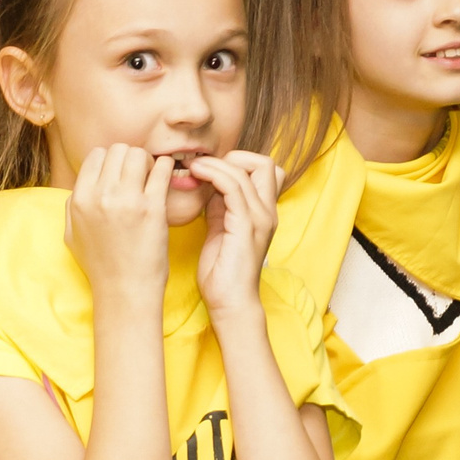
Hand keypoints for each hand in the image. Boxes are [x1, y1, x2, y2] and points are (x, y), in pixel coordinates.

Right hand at [64, 143, 171, 307]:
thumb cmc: (100, 265)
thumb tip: (83, 184)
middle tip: (139, 177)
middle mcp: (100, 196)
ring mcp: (127, 201)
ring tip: (152, 180)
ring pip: (139, 154)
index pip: (96, 155)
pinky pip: (163, 169)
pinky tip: (165, 181)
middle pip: (118, 150)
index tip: (121, 176)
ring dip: (148, 162)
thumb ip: (73, 205)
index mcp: (79, 199)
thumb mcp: (72, 234)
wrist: (124, 291)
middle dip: (131, 158)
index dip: (111, 161)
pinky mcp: (152, 208)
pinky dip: (167, 169)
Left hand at [190, 150, 283, 319]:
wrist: (230, 303)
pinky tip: (196, 176)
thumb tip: (208, 184)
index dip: (237, 162)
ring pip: (246, 170)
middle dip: (232, 157)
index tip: (207, 169)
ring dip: (215, 164)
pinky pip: (233, 188)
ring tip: (193, 168)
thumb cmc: (222, 272)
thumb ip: (219, 207)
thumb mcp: (219, 229)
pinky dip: (213, 175)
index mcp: (263, 212)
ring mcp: (260, 218)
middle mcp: (267, 212)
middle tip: (204, 167)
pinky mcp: (247, 226)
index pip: (263, 169)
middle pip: (264, 163)